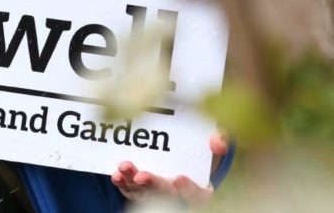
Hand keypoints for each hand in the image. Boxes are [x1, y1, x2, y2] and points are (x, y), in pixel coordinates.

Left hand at [111, 130, 228, 206]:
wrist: (183, 154)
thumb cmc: (201, 152)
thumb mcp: (214, 145)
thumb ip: (220, 140)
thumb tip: (217, 143)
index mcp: (201, 190)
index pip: (196, 196)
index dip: (189, 189)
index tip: (179, 178)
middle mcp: (178, 196)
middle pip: (166, 195)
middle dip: (154, 185)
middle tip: (142, 176)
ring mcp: (158, 195)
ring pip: (145, 194)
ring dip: (132, 182)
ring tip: (123, 168)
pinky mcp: (141, 191)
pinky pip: (131, 191)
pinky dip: (123, 184)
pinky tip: (116, 175)